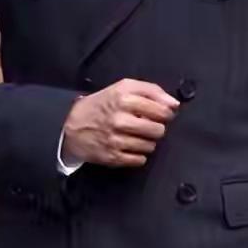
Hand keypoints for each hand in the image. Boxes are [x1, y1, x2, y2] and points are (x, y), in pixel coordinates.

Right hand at [60, 78, 179, 167]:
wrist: (73, 126)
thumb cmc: (103, 104)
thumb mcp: (123, 87)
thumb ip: (152, 91)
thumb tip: (174, 104)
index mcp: (123, 98)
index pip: (161, 110)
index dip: (166, 113)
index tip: (162, 114)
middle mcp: (120, 119)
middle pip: (158, 130)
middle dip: (156, 128)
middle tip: (147, 125)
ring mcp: (116, 140)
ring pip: (150, 146)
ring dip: (147, 141)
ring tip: (137, 135)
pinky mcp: (113, 157)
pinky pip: (140, 159)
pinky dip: (139, 154)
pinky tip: (130, 146)